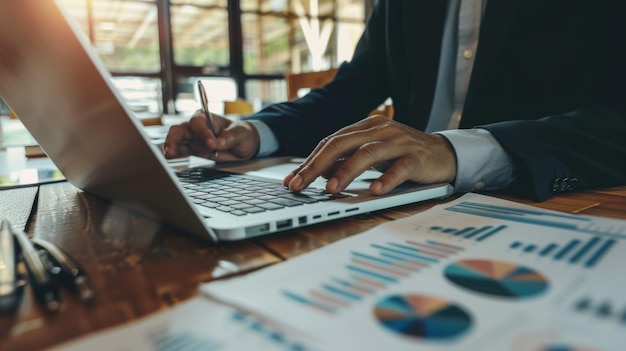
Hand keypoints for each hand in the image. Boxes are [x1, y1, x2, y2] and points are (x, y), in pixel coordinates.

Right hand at [163, 110, 259, 161]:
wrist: (243, 146)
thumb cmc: (242, 134)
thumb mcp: (240, 133)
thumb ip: (228, 138)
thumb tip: (217, 144)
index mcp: (206, 118)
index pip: (198, 123)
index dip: (202, 133)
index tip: (211, 144)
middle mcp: (196, 127)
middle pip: (179, 131)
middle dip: (174, 140)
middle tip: (172, 151)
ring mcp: (193, 140)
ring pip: (177, 142)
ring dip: (173, 149)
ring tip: (169, 156)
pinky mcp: (194, 151)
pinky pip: (181, 152)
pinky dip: (176, 155)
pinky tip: (171, 159)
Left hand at [283, 115, 456, 194]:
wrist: (444, 153)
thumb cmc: (403, 155)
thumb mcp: (372, 156)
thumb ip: (347, 160)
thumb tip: (319, 173)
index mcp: (365, 128)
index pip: (330, 142)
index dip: (309, 161)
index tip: (291, 180)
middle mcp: (379, 130)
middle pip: (341, 143)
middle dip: (316, 165)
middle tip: (299, 185)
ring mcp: (399, 142)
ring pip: (367, 153)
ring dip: (346, 171)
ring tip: (330, 188)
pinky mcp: (417, 157)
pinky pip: (400, 168)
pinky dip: (386, 179)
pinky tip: (374, 190)